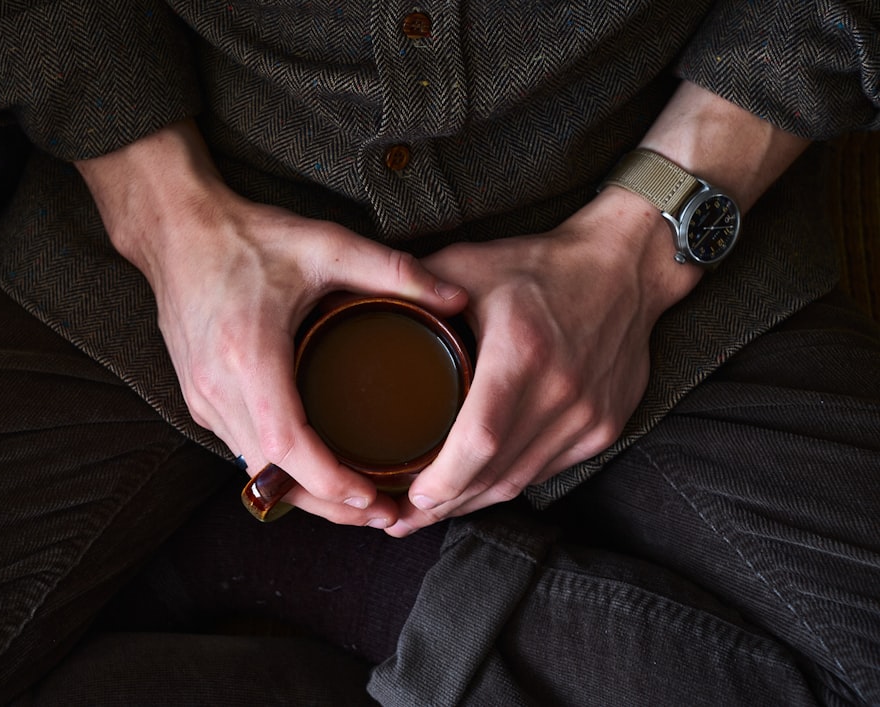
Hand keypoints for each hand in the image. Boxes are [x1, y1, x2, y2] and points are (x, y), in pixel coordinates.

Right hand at [77, 121, 466, 527]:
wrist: (176, 231)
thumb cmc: (245, 238)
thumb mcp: (326, 246)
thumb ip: (395, 272)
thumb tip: (455, 300)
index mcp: (249, 354)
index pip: (287, 445)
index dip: (329, 481)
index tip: (371, 497)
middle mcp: (218, 388)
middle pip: (272, 475)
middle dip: (328, 504)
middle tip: (382, 513)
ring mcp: (203, 399)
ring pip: (255, 471)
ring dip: (303, 493)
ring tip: (358, 498)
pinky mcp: (199, 399)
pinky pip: (242, 450)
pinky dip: (280, 470)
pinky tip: (316, 469)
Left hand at [385, 188, 701, 535]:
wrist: (626, 267)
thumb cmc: (541, 265)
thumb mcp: (470, 264)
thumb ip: (414, 288)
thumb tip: (352, 306)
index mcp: (521, 351)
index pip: (478, 440)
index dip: (443, 481)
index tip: (408, 498)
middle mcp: (561, 389)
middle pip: (497, 474)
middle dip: (446, 505)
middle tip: (402, 519)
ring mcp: (589, 413)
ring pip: (522, 480)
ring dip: (476, 501)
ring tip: (432, 510)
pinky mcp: (606, 425)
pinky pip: (548, 470)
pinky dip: (510, 481)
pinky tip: (479, 486)